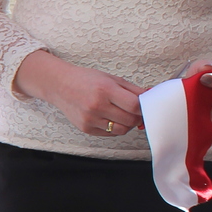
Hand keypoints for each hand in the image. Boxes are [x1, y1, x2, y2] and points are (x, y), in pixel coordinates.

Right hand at [13, 50, 145, 136]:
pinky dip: (115, 128)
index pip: (134, 105)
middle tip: (135, 112)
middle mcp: (97, 105)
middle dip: (137, 117)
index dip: (143, 108)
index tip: (144, 106)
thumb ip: (132, 90)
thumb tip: (151, 98)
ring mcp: (90, 119)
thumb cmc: (86, 80)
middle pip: (130, 120)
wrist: (60, 85)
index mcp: (105, 89)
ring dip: (127, 124)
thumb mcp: (110, 78)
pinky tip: (111, 118)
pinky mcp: (86, 128)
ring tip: (123, 115)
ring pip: (121, 130)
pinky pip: (110, 133)